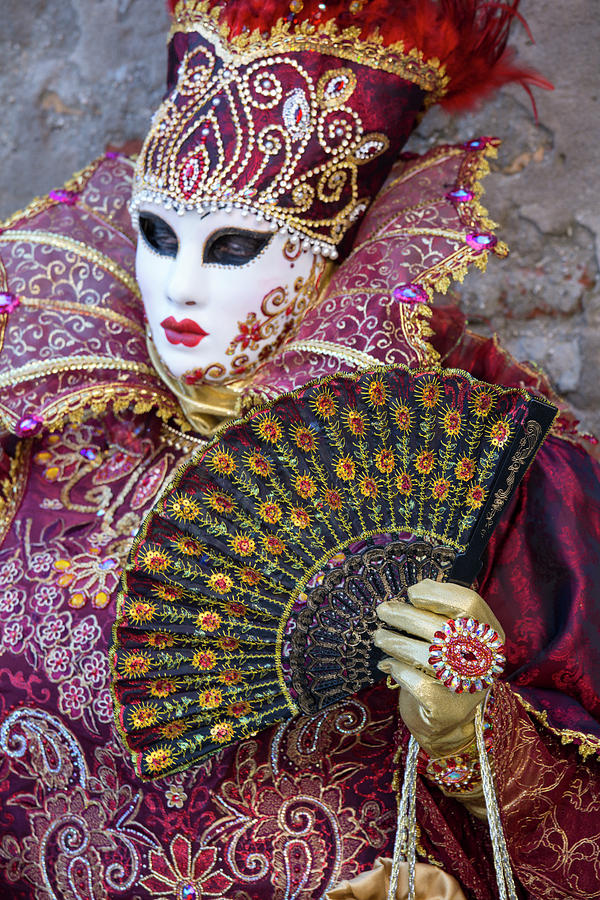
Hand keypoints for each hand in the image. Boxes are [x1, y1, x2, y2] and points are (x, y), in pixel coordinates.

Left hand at [374, 578, 504, 758]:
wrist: (445, 722)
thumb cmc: (444, 669)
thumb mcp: (450, 638)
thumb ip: (440, 612)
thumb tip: (418, 587)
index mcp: (488, 636)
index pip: (469, 604)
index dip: (438, 594)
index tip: (412, 593)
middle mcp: (485, 661)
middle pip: (444, 628)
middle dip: (405, 616)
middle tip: (382, 610)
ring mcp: (469, 687)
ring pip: (428, 656)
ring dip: (396, 642)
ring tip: (379, 637)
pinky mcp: (448, 709)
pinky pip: (418, 683)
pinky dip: (399, 670)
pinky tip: (388, 665)